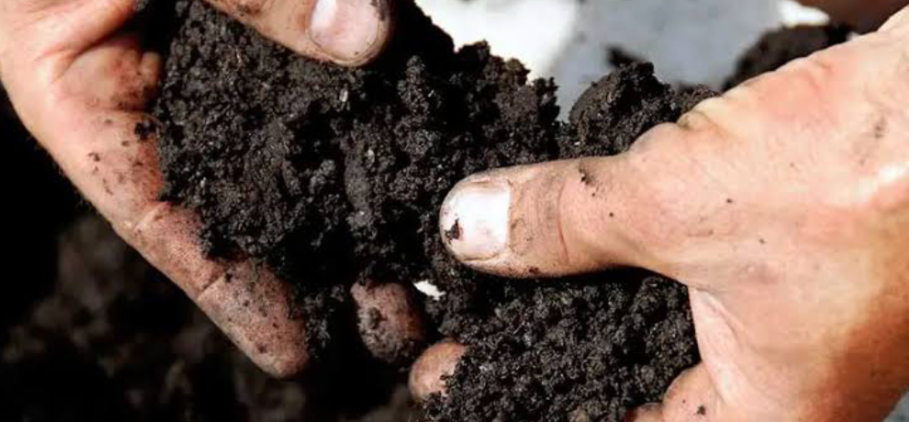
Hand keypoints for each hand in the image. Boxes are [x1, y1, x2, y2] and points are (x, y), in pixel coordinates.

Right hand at [0, 0, 411, 375]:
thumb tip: (363, 38)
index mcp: (83, 86)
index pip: (159, 216)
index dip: (230, 290)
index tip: (296, 353)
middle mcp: (166, 86)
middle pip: (249, 198)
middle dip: (322, 261)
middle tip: (395, 324)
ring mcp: (239, 58)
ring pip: (308, 147)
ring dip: (368, 204)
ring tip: (429, 266)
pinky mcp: (302, 20)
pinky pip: (347, 77)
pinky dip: (390, 118)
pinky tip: (435, 160)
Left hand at [420, 7, 908, 420]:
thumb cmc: (875, 175)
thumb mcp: (677, 203)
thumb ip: (563, 224)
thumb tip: (469, 231)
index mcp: (761, 418)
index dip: (517, 397)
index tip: (453, 371)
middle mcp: (778, 383)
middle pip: (620, 378)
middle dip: (539, 340)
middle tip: (468, 313)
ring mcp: (787, 320)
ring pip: (650, 319)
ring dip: (578, 285)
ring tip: (503, 266)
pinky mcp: (787, 256)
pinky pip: (682, 267)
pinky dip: (624, 244)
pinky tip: (578, 220)